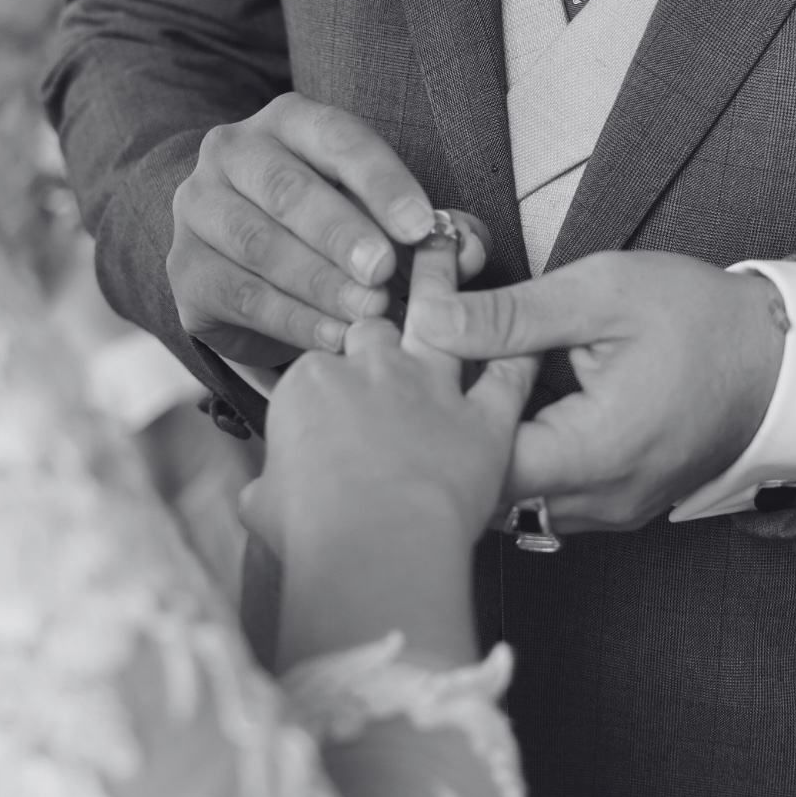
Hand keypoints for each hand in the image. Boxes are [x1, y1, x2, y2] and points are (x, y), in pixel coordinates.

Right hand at [167, 93, 487, 365]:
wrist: (246, 259)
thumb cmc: (335, 228)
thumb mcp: (382, 215)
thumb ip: (429, 228)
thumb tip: (469, 250)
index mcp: (291, 122)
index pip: (338, 140)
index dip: (382, 183)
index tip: (420, 227)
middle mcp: (234, 152)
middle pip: (288, 190)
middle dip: (342, 234)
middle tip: (385, 273)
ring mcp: (200, 210)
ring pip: (258, 244)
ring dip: (320, 283)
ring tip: (369, 313)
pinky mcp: (186, 269)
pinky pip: (240, 295)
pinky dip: (292, 320)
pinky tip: (334, 337)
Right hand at [243, 227, 538, 551]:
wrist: (373, 547)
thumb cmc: (314, 531)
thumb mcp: (266, 505)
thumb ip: (271, 487)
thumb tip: (262, 498)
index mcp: (313, 384)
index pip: (322, 363)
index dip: (330, 374)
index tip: (333, 388)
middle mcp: (373, 370)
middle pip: (374, 329)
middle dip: (378, 319)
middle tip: (384, 298)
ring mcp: (432, 388)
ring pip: (443, 318)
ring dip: (446, 283)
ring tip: (452, 248)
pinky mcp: (484, 420)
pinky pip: (511, 378)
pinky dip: (523, 358)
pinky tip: (533, 340)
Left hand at [410, 251, 787, 533]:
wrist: (780, 358)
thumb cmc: (700, 319)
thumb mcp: (602, 294)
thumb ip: (512, 314)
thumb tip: (431, 320)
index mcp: (596, 452)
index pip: (479, 464)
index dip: (445, 417)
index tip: (434, 371)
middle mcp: (602, 501)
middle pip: (492, 488)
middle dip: (464, 434)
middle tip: (455, 375)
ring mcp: (613, 512)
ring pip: (519, 497)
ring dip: (496, 447)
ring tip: (489, 387)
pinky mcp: (619, 506)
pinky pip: (552, 495)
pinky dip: (530, 455)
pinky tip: (527, 407)